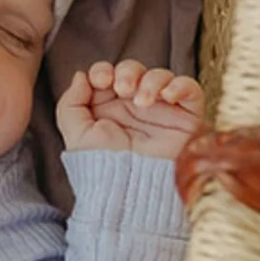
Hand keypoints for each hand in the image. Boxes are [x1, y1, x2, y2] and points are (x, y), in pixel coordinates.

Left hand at [58, 59, 203, 158]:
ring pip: (161, 76)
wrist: (133, 190)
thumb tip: (80, 76)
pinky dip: (179, 85)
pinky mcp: (185, 118)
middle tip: (124, 88)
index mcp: (109, 110)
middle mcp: (135, 108)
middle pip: (134, 70)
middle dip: (128, 72)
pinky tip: (167, 96)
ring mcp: (161, 111)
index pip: (108, 76)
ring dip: (151, 80)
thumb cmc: (104, 169)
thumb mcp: (77, 136)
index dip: (103, 70)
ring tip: (143, 101)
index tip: (101, 80)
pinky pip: (189, 89)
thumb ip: (70, 104)